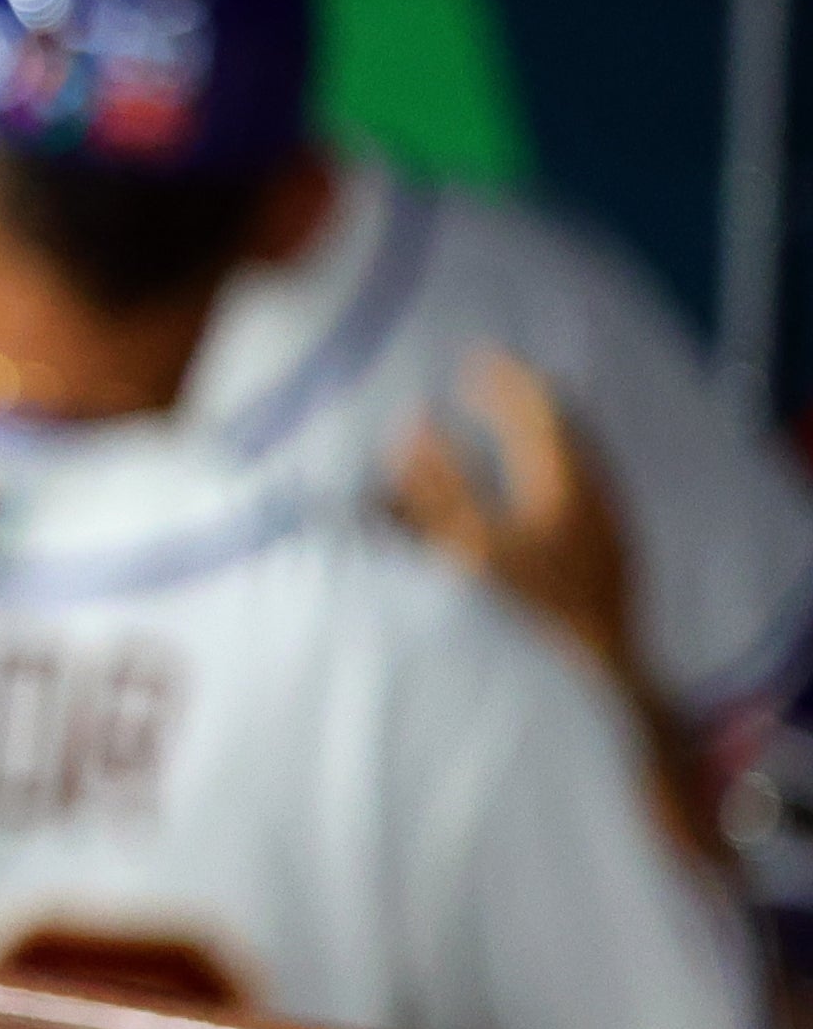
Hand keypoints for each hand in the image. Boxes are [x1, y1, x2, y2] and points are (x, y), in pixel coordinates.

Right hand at [392, 347, 642, 691]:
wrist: (604, 670)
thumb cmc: (532, 609)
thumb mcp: (470, 545)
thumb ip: (435, 485)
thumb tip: (411, 426)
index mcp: (565, 480)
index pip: (538, 406)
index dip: (504, 377)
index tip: (474, 358)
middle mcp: (598, 489)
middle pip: (566, 423)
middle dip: (523, 398)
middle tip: (487, 381)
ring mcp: (613, 518)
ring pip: (580, 452)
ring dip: (542, 429)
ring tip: (510, 422)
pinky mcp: (618, 544)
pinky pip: (589, 479)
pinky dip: (557, 462)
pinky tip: (538, 480)